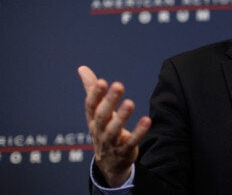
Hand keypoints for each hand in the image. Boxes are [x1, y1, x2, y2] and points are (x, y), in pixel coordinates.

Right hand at [79, 66, 151, 186]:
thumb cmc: (103, 129)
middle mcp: (99, 130)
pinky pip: (131, 142)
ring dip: (122, 117)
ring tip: (130, 102)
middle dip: (110, 101)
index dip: (95, 94)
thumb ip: (91, 90)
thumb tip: (82, 68)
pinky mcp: (124, 151)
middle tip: (119, 85)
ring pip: (114, 130)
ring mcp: (111, 142)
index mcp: (93, 119)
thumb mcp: (96, 111)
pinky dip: (138, 133)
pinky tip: (147, 120)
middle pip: (102, 116)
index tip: (102, 81)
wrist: (108, 163)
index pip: (91, 106)